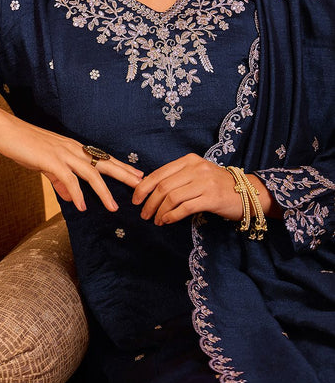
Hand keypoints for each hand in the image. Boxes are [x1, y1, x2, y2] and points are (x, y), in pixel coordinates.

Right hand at [0, 102, 142, 212]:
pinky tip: (82, 206)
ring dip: (103, 192)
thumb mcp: (45, 165)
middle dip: (124, 175)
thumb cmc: (23, 144)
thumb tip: (73, 198)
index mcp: (73, 148)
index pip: (102, 158)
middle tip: (142, 185)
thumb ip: (60, 181)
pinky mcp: (49, 159)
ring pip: (90, 172)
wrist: (3, 129)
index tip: (137, 175)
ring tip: (113, 207)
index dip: (121, 167)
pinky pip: (68, 178)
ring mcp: (62, 152)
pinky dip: (77, 193)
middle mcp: (72, 148)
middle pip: (104, 163)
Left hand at [131, 153, 272, 224]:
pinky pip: (184, 208)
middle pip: (163, 186)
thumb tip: (148, 188)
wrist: (247, 192)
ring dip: (159, 211)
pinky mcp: (211, 198)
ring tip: (156, 220)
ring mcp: (204, 182)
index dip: (143, 187)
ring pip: (171, 198)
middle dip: (149, 202)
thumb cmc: (217, 185)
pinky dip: (172, 216)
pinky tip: (167, 221)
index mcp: (189, 160)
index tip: (135, 200)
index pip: (159, 173)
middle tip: (144, 214)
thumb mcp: (196, 175)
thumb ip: (176, 178)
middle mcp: (196, 168)